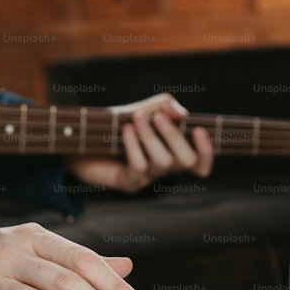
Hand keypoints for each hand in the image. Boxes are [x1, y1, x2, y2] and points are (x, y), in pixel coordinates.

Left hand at [67, 93, 214, 191]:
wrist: (82, 139)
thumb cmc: (116, 124)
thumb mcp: (142, 108)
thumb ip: (163, 106)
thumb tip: (184, 115)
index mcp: (172, 152)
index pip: (200, 163)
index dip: (207, 151)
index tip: (199, 130)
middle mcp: (163, 168)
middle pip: (186, 161)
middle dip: (175, 137)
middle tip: (158, 117)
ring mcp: (147, 178)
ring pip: (163, 163)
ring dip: (152, 138)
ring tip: (136, 119)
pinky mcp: (129, 183)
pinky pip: (140, 167)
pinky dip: (134, 145)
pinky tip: (125, 130)